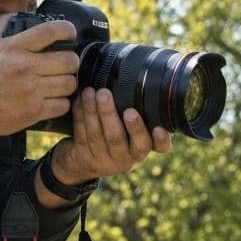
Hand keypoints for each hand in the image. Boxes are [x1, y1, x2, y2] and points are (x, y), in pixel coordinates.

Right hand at [0, 14, 79, 161]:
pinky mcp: (33, 112)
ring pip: (69, 84)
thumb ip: (2, 24)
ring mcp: (31, 91)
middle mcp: (25, 68)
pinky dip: (61, 102)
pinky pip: (63, 105)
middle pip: (69, 60)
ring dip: (67, 82)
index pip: (52, 31)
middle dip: (71, 60)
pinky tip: (52, 98)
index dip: (67, 29)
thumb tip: (20, 14)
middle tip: (65, 62)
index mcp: (14, 48)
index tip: (69, 32)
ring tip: (59, 81)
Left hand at [48, 87, 172, 184]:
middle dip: (109, 114)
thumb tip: (140, 78)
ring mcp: (103, 161)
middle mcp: (126, 159)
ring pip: (96, 135)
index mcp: (142, 149)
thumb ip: (138, 113)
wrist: (84, 162)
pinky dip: (79, 115)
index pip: (158, 148)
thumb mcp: (130, 131)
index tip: (158, 127)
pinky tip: (79, 100)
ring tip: (90, 91)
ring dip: (91, 110)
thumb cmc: (115, 135)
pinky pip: (81, 134)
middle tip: (104, 93)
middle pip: (117, 138)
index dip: (160, 140)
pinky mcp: (84, 158)